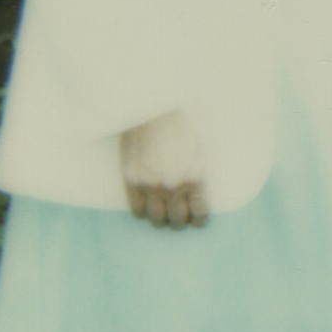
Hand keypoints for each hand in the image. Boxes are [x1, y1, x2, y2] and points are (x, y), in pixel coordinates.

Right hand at [119, 109, 208, 227]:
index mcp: (195, 177)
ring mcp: (151, 185)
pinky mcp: (131, 180)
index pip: (199, 214)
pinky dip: (142, 212)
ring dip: (161, 220)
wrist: (150, 109)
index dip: (198, 220)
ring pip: (156, 219)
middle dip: (180, 222)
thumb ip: (196, 176)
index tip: (196, 220)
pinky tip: (146, 206)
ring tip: (162, 214)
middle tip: (178, 218)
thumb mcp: (197, 151)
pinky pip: (136, 210)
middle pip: (177, 221)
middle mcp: (174, 186)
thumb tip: (195, 197)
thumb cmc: (178, 126)